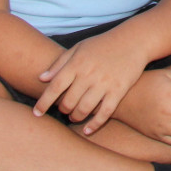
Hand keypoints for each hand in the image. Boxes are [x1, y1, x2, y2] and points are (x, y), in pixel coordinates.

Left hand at [33, 32, 149, 134]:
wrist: (133, 40)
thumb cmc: (103, 44)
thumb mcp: (79, 48)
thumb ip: (59, 63)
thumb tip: (41, 78)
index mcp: (77, 63)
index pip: (55, 86)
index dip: (43, 102)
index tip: (36, 114)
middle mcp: (89, 74)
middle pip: (68, 101)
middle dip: (63, 109)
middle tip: (63, 110)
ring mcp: (104, 83)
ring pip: (84, 109)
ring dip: (76, 117)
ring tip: (74, 117)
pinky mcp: (119, 90)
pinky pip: (105, 112)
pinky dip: (95, 124)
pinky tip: (88, 130)